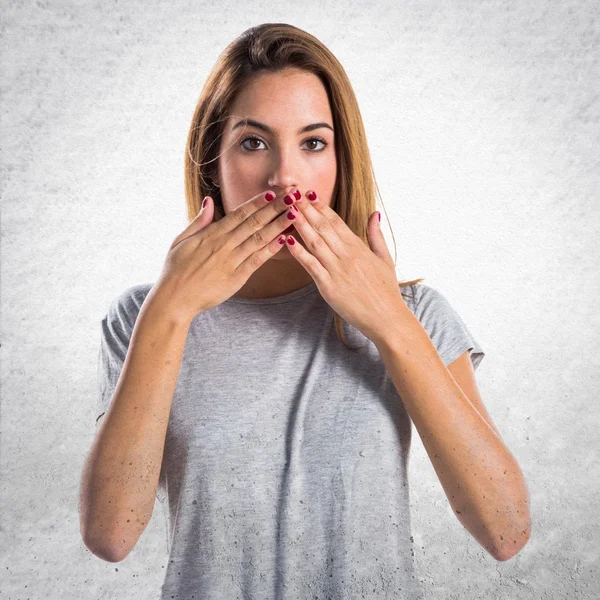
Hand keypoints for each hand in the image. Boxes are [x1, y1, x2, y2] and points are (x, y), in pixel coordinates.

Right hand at [149, 190, 297, 322]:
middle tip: (292, 197)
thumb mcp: (181, 240)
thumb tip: (209, 201)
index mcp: (211, 234)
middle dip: (275, 208)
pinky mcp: (236, 278)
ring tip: (295, 214)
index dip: (258, 202)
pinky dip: (271, 249)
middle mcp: (224, 244)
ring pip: (259, 239)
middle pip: (254, 222)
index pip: (239, 213)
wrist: (174, 299)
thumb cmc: (175, 270)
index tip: (274, 193)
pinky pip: (257, 260)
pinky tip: (285, 240)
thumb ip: (199, 221)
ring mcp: (231, 261)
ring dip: (278, 225)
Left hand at [284, 190, 409, 343]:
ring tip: (287, 209)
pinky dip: (299, 252)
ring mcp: (337, 270)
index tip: (309, 193)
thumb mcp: (385, 259)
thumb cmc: (386, 291)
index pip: (336, 222)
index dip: (321, 207)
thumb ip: (376, 235)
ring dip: (300, 224)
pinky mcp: (329, 286)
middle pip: (323, 227)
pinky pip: (310, 266)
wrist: (387, 318)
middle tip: (292, 193)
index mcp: (359, 248)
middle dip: (306, 209)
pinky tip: (287, 241)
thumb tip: (374, 213)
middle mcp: (347, 255)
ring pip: (315, 242)